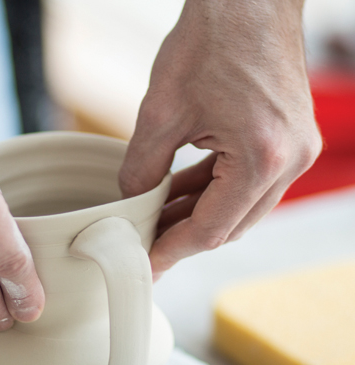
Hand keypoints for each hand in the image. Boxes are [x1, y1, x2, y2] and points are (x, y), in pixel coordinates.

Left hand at [119, 0, 321, 279]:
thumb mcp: (160, 112)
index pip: (210, 230)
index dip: (172, 251)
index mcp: (262, 159)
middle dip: (183, 236)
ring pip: (239, 207)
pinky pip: (248, 182)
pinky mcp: (288, 139)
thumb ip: (141, 168)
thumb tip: (130, 203)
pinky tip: (181, 192)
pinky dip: (214, 190)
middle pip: (229, 225)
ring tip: (155, 219)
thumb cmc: (210, 40)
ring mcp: (295, 150)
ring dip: (198, 214)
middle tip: (145, 243)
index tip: (145, 264)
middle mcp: (289, 161)